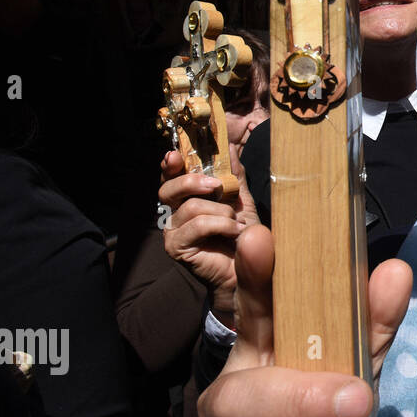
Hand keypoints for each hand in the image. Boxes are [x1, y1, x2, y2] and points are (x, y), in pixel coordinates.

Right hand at [159, 150, 259, 313]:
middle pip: (169, 188)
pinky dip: (220, 225)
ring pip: (190, 207)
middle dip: (193, 182)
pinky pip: (197, 225)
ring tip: (235, 223)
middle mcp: (175, 214)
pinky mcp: (177, 247)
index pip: (171, 177)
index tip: (174, 155)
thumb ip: (233, 175)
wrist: (247, 268)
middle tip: (216, 186)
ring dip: (221, 212)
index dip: (170, 165)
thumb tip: (228, 147)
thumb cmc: (242, 234)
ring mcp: (173, 232)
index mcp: (187, 198)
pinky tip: (233, 232)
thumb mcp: (240, 199)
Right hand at [194, 224, 411, 416]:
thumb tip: (396, 273)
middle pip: (243, 403)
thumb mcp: (345, 364)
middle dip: (304, 402)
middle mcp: (224, 411)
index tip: (262, 239)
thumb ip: (370, 326)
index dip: (254, 279)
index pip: (250, 313)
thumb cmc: (316, 409)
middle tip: (362, 398)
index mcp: (250, 359)